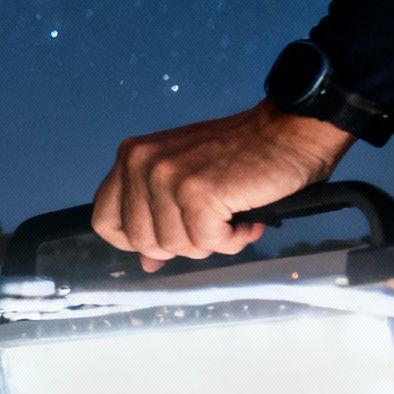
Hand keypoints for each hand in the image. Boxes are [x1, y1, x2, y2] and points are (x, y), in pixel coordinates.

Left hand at [93, 101, 356, 271]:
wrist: (288, 130)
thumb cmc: (240, 156)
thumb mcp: (186, 182)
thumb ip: (158, 217)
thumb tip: (146, 263)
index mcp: (131, 158)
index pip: (105, 220)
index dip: (133, 241)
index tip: (167, 236)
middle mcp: (141, 164)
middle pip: (142, 242)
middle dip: (182, 243)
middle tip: (213, 222)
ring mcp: (167, 178)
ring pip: (175, 247)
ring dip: (212, 242)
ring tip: (233, 215)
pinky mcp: (197, 193)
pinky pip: (207, 244)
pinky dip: (233, 240)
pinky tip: (247, 220)